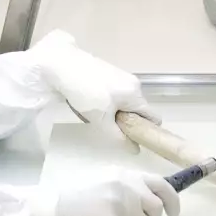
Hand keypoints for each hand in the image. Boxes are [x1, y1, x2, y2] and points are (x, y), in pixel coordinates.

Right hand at [27, 168, 179, 215]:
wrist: (49, 212)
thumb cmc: (71, 201)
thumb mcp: (103, 184)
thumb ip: (126, 190)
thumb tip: (146, 205)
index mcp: (124, 174)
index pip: (160, 183)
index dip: (172, 199)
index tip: (174, 213)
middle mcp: (128, 185)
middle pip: (157, 208)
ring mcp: (123, 203)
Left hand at [28, 30, 158, 150]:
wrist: (62, 65)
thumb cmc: (85, 94)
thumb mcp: (101, 121)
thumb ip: (119, 137)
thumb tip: (135, 150)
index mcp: (136, 94)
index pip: (154, 117)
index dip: (146, 130)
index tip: (130, 137)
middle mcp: (134, 83)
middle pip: (136, 110)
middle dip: (123, 121)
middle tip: (104, 124)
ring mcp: (121, 75)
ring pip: (123, 102)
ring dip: (111, 111)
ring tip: (91, 111)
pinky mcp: (109, 71)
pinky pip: (114, 92)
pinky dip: (105, 100)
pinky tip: (87, 99)